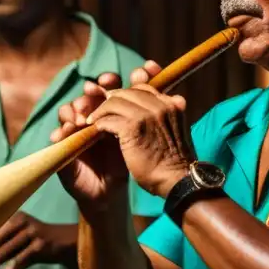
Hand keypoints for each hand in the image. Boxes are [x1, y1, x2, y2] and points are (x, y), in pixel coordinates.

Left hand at [0, 212, 75, 268]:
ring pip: (11, 248)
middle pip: (1, 236)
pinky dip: (16, 266)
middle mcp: (24, 222)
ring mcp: (34, 233)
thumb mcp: (21, 236)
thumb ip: (5, 243)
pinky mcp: (42, 246)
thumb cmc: (37, 240)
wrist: (65, 242)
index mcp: (17, 217)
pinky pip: (26, 257)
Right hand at [52, 63, 164, 211]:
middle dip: (92, 91)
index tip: (114, 79)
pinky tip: (70, 130)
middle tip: (96, 90)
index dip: (109, 80)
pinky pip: (57, 135)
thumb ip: (145, 108)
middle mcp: (90, 116)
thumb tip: (154, 75)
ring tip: (83, 114)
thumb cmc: (127, 160)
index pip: (107, 87)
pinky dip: (62, 131)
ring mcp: (75, 130)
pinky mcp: (63, 147)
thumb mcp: (139, 135)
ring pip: (68, 110)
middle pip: (86, 96)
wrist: (113, 190)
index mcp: (109, 110)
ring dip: (75, 108)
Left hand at [85, 63, 192, 197]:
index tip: (115, 97)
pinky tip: (95, 129)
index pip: (145, 87)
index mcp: (172, 103)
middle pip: (128, 92)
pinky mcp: (133, 126)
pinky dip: (100, 123)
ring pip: (115, 102)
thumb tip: (148, 108)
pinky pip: (109, 118)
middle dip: (110, 98)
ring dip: (100, 110)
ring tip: (92, 118)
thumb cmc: (173, 160)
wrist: (176, 181)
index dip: (127, 91)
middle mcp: (161, 104)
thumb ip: (162, 116)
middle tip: (99, 106)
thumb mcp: (173, 131)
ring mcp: (147, 114)